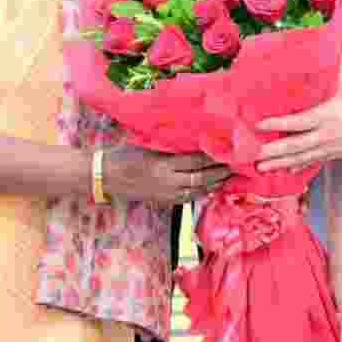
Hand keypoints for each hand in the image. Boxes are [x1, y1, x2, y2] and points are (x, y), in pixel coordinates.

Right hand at [101, 146, 231, 204]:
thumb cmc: (124, 154)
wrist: (104, 176)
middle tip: (236, 165)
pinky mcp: (162, 201)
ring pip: (197, 190)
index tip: (228, 151)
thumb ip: (170, 146)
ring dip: (214, 184)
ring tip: (228, 176)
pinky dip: (201, 192)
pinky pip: (187, 198)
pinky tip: (210, 187)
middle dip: (220, 172)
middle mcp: (166, 181)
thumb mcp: (148, 145)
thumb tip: (194, 140)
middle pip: (200, 177)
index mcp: (162, 164)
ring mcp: (165, 194)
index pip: (196, 161)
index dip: (214, 158)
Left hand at [255, 63, 341, 170]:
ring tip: (263, 167)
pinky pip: (314, 161)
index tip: (259, 125)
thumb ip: (334, 64)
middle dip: (273, 152)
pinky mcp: (338, 153)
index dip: (277, 124)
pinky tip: (287, 169)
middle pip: (295, 146)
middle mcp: (327, 134)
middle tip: (253, 156)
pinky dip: (299, 165)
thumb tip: (324, 41)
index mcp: (328, 115)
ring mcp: (332, 147)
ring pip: (302, 158)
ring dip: (281, 163)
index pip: (297, 122)